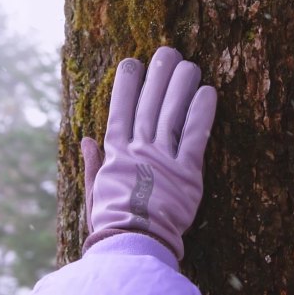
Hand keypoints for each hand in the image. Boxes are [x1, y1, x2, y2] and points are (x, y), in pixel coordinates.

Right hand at [81, 46, 216, 259]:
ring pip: (172, 114)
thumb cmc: (112, 221)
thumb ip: (93, 163)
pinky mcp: (187, 173)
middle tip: (167, 52)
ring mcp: (163, 159)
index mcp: (115, 153)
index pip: (120, 111)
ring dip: (180, 86)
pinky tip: (208, 91)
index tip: (131, 61)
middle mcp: (139, 150)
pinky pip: (195, 136)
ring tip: (189, 63)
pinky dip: (201, 113)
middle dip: (158, 76)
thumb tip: (85, 138)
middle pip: (149, 106)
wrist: (133, 243)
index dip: (126, 84)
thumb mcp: (96, 191)